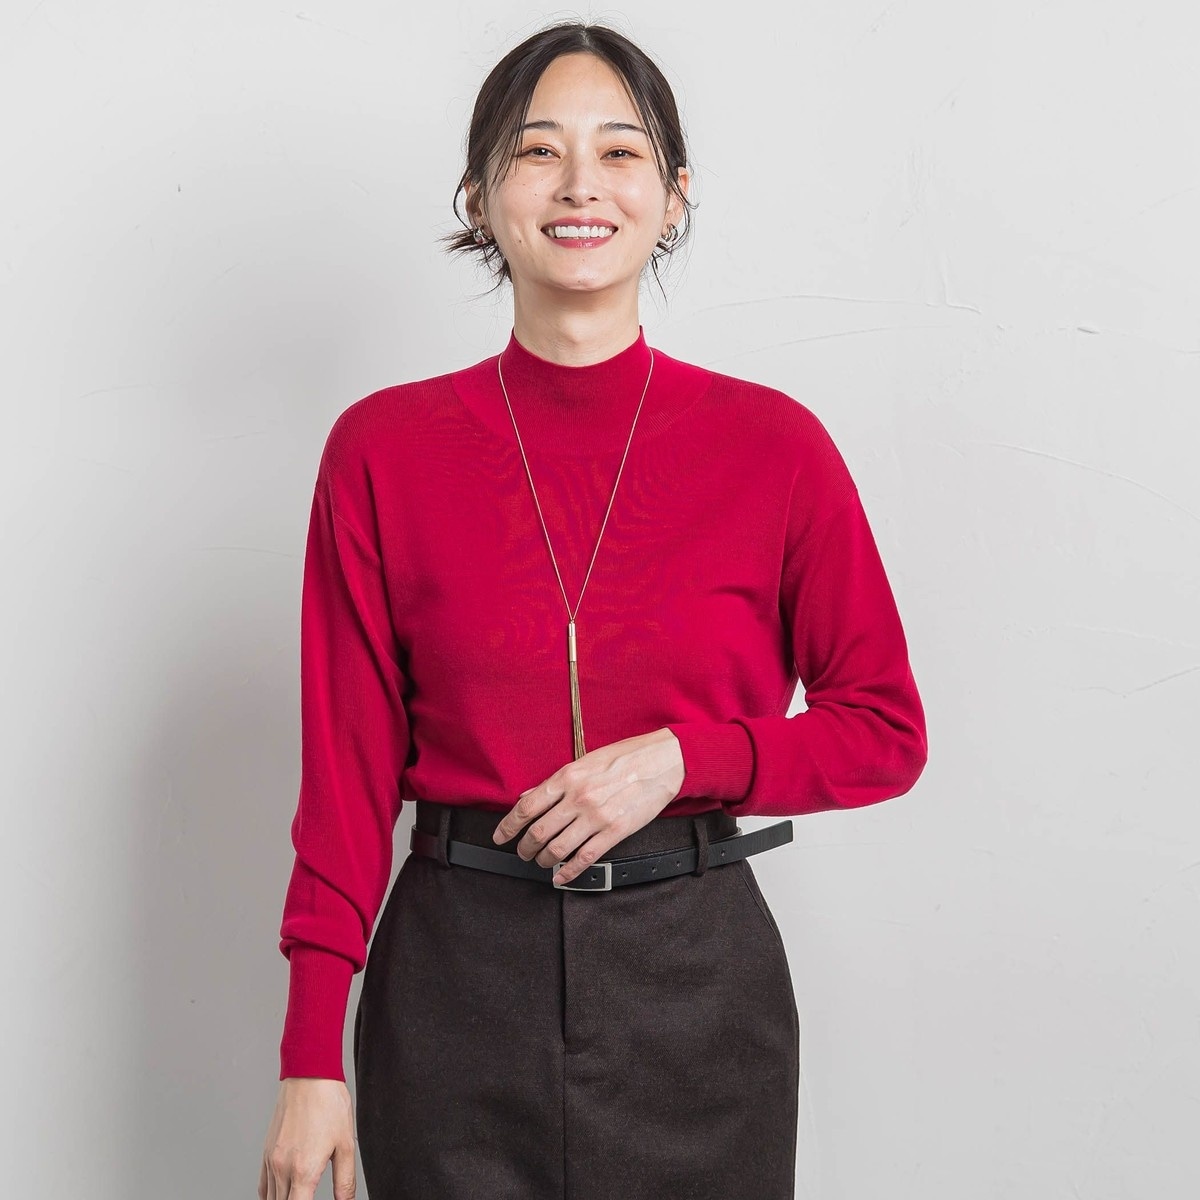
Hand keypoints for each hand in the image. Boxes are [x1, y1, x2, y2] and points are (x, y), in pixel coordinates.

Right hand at [259, 1077, 356, 1199]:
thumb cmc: (329, 1104)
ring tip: (301, 1196)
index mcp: (303, 1171)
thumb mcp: (346, 1144)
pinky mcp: (266, 1152)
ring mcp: (271, 1161)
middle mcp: (282, 1169)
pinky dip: (271, 1196)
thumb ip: (345, 1180)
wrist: (309, 1075)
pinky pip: (263, 1187)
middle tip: (310, 1196)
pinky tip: (284, 1194)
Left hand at [491, 728, 684, 885]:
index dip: (508, 825)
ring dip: (543, 860)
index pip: (527, 806)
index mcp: (568, 777)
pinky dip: (568, 872)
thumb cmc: (624, 758)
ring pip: (558, 849)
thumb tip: (528, 795)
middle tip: (522, 852)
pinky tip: (561, 876)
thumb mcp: (584, 761)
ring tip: (541, 861)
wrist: (662, 761)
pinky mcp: (615, 832)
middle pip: (538, 832)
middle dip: (525, 847)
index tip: (501, 836)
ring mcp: (597, 817)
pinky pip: (585, 858)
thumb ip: (555, 782)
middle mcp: (579, 798)